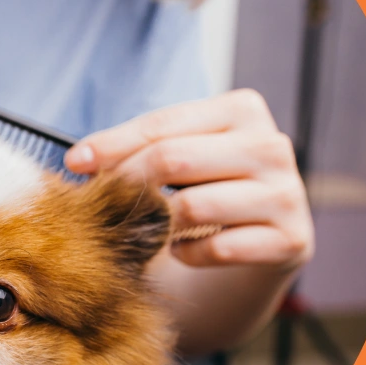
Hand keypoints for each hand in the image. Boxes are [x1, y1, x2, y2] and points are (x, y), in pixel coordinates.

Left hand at [64, 89, 314, 272]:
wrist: (251, 251)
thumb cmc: (201, 193)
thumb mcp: (173, 163)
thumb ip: (135, 152)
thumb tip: (79, 160)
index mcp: (241, 110)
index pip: (164, 124)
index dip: (113, 144)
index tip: (74, 162)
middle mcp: (271, 145)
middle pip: (175, 160)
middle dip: (128, 184)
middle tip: (100, 204)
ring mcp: (287, 193)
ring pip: (195, 206)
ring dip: (158, 225)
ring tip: (148, 230)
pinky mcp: (292, 239)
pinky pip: (219, 248)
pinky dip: (188, 254)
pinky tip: (181, 252)